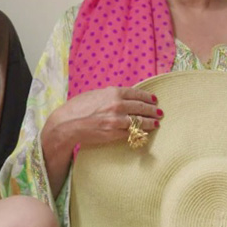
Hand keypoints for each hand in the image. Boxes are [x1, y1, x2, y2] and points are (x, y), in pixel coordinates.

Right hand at [44, 86, 160, 148]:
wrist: (67, 124)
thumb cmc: (77, 108)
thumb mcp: (94, 95)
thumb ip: (109, 95)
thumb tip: (120, 97)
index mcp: (112, 93)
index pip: (136, 93)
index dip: (147, 97)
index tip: (154, 100)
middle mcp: (117, 105)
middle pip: (141, 107)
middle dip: (152, 110)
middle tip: (159, 112)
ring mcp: (116, 120)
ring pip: (139, 121)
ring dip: (150, 122)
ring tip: (156, 123)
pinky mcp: (114, 133)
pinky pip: (131, 133)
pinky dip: (139, 132)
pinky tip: (144, 133)